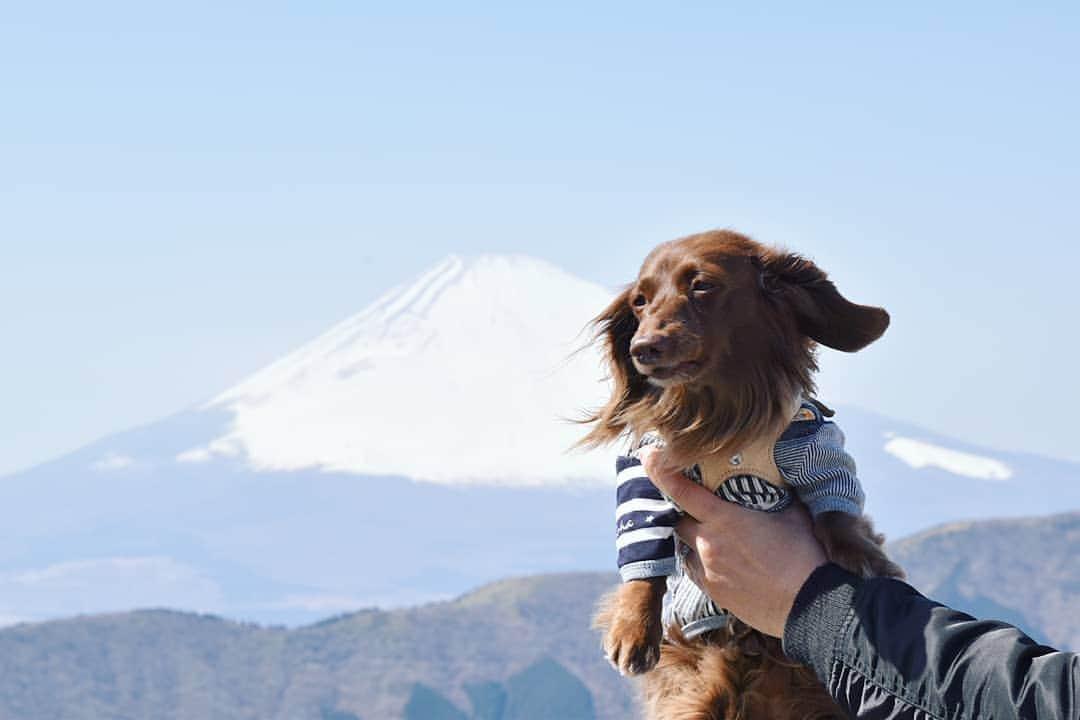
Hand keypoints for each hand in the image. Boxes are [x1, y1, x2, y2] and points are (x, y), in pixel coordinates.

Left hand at [638, 445, 826, 637]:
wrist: (810, 605)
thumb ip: (775, 496)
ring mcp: (707, 570)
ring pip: (685, 548)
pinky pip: (695, 572)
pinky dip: (702, 564)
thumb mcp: (793, 514)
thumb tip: (776, 479)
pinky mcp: (713, 593)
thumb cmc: (805, 557)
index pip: (680, 489)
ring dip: (694, 541)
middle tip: (702, 510)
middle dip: (686, 513)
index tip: (648, 456)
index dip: (660, 470)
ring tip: (716, 540)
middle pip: (679, 520)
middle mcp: (708, 542)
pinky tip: (723, 564)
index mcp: (724, 518)